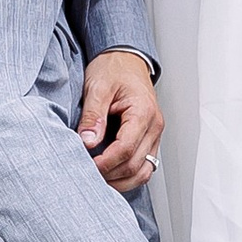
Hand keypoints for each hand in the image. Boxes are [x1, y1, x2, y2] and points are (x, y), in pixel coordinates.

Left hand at [78, 47, 161, 193]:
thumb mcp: (97, 87)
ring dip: (121, 181)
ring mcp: (154, 135)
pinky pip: (144, 166)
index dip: (105, 163)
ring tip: (98, 181)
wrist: (125, 59)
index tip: (87, 166)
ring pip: (144, 172)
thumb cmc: (113, 69)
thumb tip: (88, 142)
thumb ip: (93, 115)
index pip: (126, 148)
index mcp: (143, 111)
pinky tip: (110, 176)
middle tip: (87, 176)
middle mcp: (154, 126)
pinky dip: (128, 176)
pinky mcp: (149, 140)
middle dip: (111, 175)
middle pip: (135, 164)